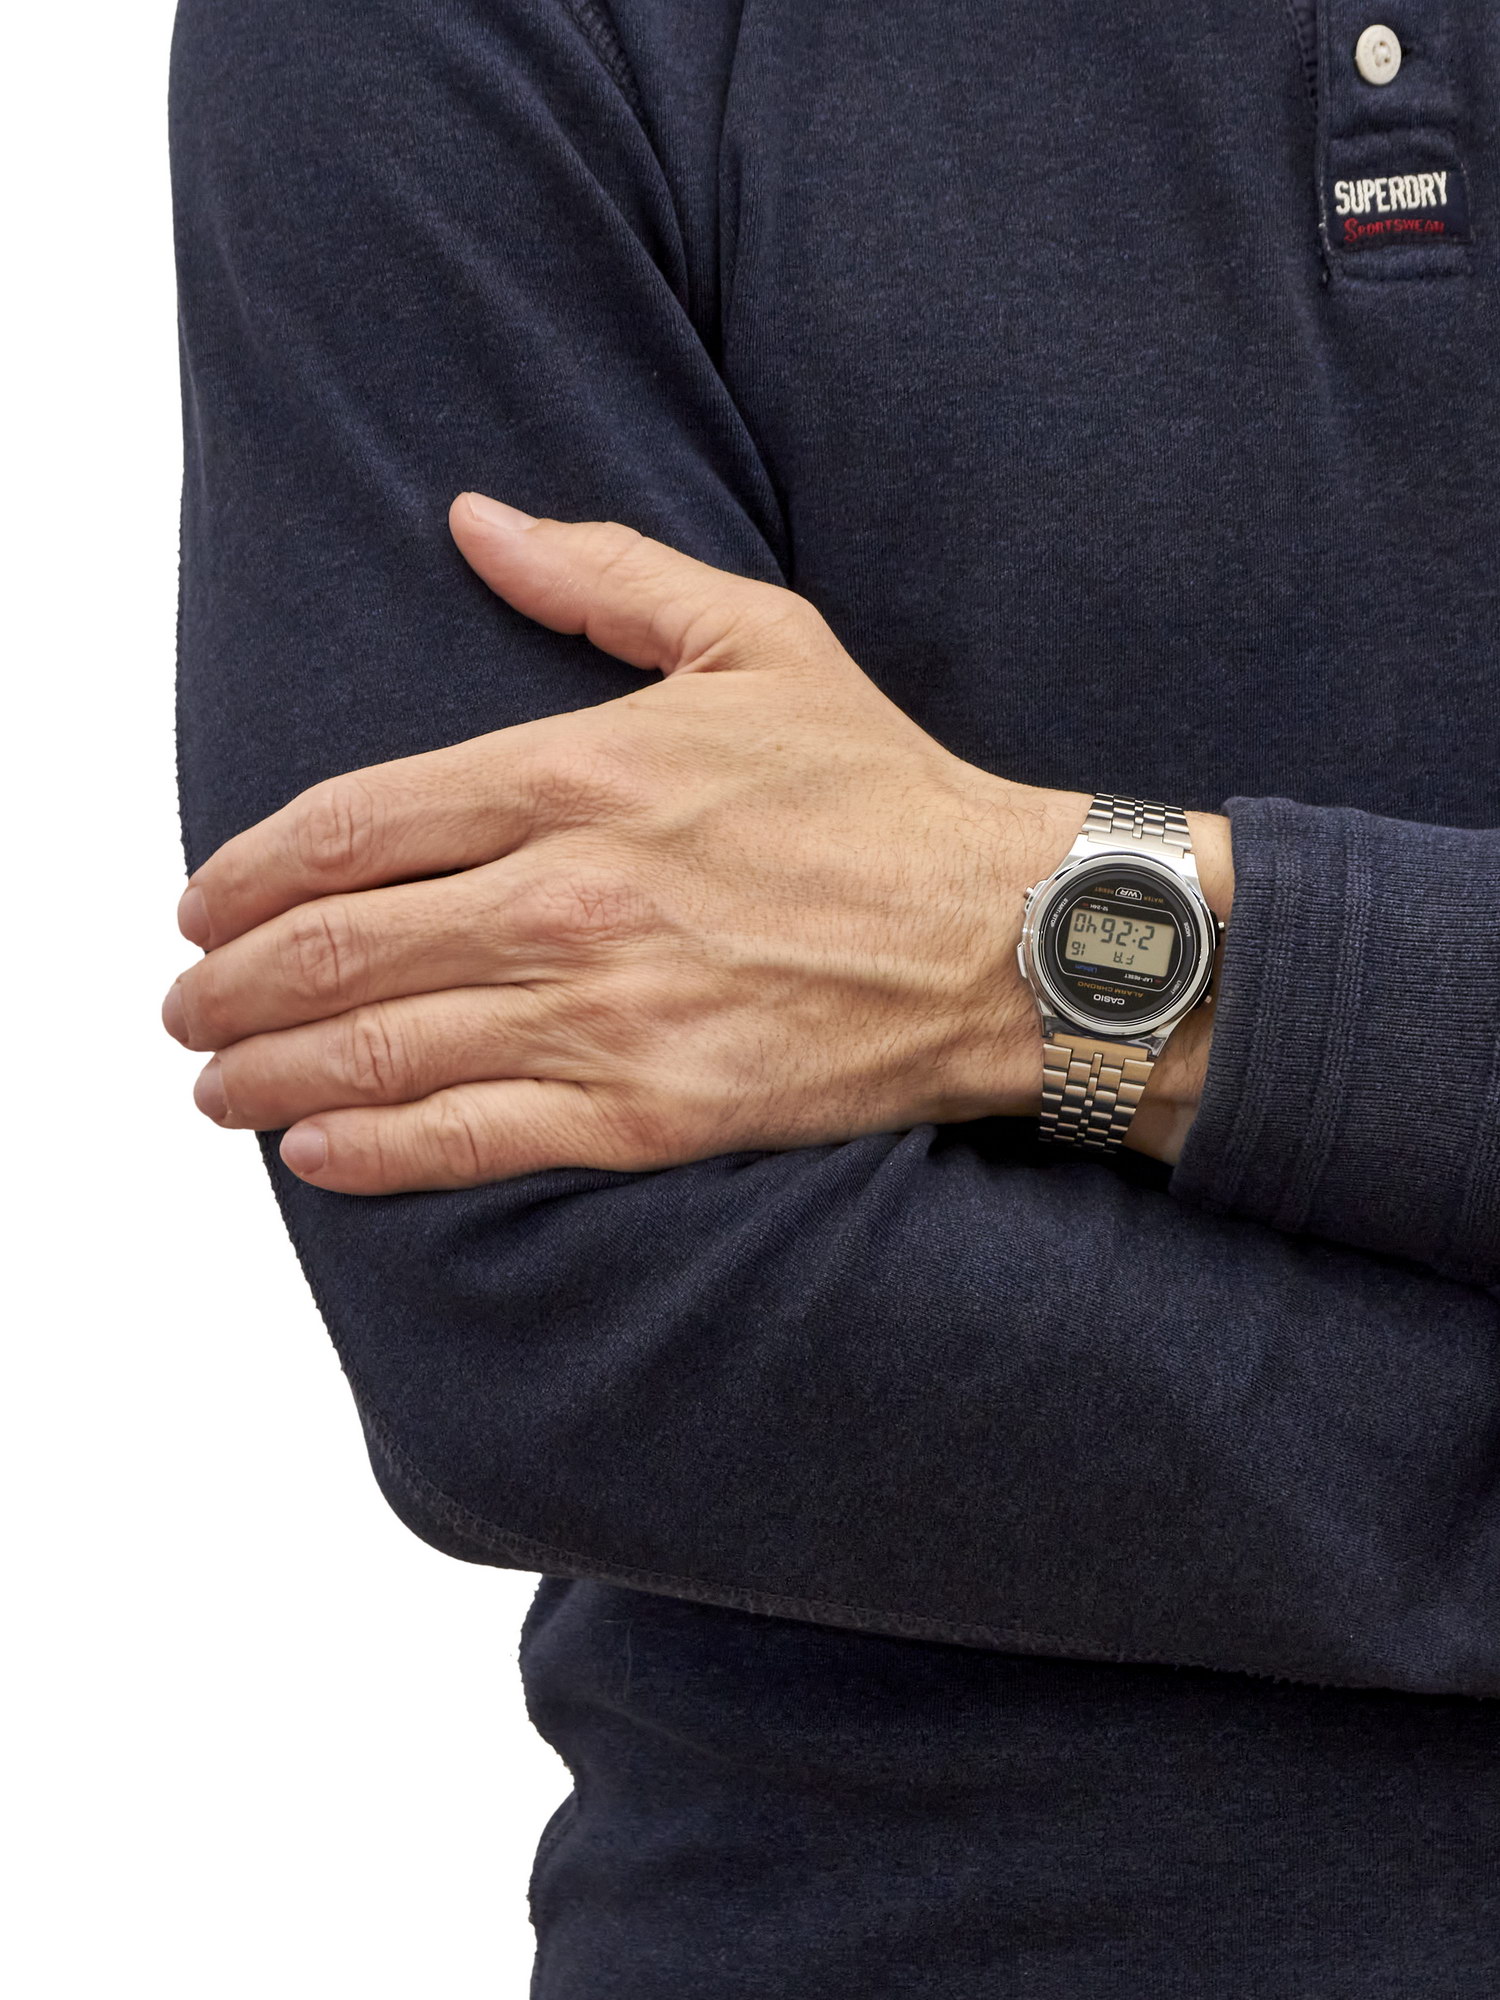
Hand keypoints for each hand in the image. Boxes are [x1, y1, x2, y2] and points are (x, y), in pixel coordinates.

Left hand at [163, 495, 1226, 1190]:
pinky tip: (310, 1151)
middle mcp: (573, 895)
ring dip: (268, 1072)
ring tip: (214, 1084)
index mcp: (584, 772)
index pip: (354, 824)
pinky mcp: (654, 1112)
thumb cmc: (882, 792)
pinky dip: (373, 1152)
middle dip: (231, 984)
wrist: (1010, 936)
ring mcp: (610, 1012)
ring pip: (384, 1051)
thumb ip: (601, 576)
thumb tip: (473, 520)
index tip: (202, 902)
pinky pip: (474, 1139)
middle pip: (339, 948)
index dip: (248, 872)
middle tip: (184, 1006)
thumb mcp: (754, 640)